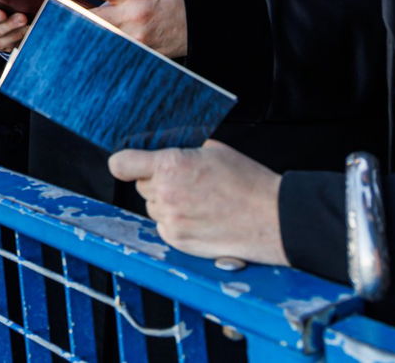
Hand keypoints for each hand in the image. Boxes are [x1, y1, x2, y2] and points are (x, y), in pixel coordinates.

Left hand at [57, 0, 187, 57]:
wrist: (196, 18)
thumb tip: (88, 1)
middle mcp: (134, 15)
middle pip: (94, 17)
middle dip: (70, 17)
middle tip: (49, 19)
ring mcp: (138, 37)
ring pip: (101, 39)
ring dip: (82, 39)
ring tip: (61, 41)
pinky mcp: (142, 53)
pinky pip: (117, 53)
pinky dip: (102, 53)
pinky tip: (88, 59)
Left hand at [108, 141, 286, 265]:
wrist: (273, 217)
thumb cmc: (248, 182)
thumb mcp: (213, 151)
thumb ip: (182, 153)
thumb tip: (167, 155)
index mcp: (170, 166)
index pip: (121, 164)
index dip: (124, 163)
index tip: (129, 165)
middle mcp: (165, 194)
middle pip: (142, 186)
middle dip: (159, 183)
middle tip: (188, 184)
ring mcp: (171, 221)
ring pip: (154, 208)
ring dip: (168, 204)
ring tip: (200, 202)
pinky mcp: (178, 241)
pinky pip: (165, 227)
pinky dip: (177, 223)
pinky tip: (201, 218)